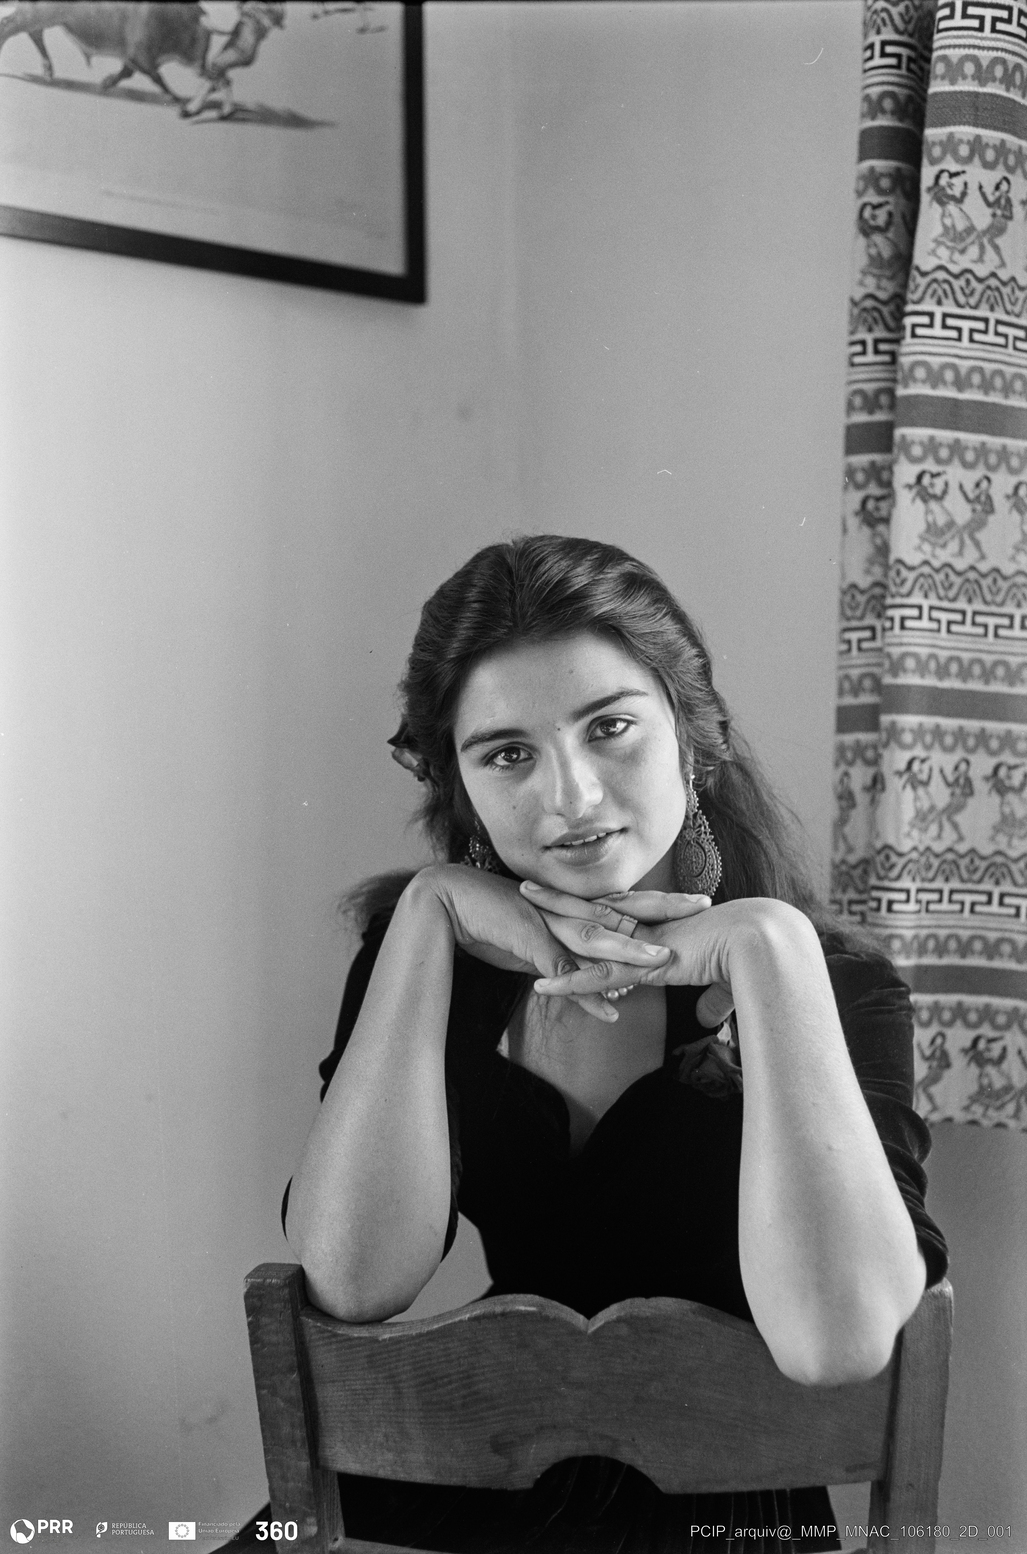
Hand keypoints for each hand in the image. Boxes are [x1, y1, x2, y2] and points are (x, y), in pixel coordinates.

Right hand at [415, 865, 672, 1022]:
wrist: (449, 903)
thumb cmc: (493, 920)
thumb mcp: (536, 936)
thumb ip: (564, 952)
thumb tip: (587, 972)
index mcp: (573, 905)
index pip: (626, 901)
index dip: (662, 899)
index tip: (697, 899)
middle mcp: (567, 910)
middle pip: (623, 909)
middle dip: (664, 909)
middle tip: (702, 905)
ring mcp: (548, 925)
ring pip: (596, 938)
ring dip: (628, 951)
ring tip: (661, 962)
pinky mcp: (528, 944)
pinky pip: (562, 971)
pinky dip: (586, 992)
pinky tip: (610, 1010)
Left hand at [527, 883, 760, 1028]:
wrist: (768, 947)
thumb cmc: (756, 962)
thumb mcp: (728, 985)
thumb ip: (713, 999)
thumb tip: (709, 1016)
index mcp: (664, 929)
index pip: (617, 917)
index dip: (591, 909)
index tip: (569, 902)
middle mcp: (649, 929)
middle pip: (592, 912)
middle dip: (558, 900)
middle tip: (527, 887)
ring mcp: (645, 943)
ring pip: (587, 932)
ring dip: (549, 923)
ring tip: (515, 909)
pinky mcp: (648, 964)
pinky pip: (600, 975)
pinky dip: (571, 982)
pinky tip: (541, 985)